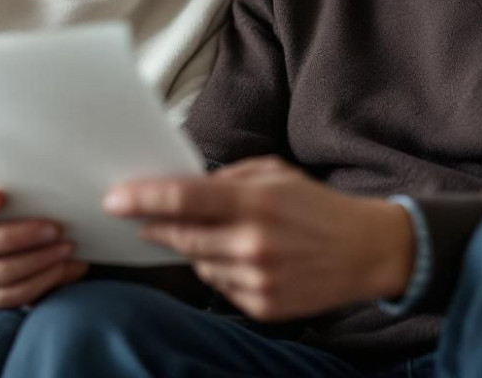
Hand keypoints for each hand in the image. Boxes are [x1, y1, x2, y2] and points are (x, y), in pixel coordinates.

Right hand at [0, 187, 88, 307]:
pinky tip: (59, 267)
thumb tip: (60, 189)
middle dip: (17, 237)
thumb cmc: (26, 211)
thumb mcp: (22, 199)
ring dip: (36, 260)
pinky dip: (39, 281)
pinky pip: (11, 294)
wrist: (37, 244)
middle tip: (53, 228)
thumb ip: (27, 193)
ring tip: (65, 248)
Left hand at [103, 157, 413, 320]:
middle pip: (181, 236)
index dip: (143, 199)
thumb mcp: (275, 174)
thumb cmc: (316, 206)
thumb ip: (228, 178)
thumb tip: (182, 183)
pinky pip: (220, 287)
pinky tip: (243, 259)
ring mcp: (258, 279)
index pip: (184, 199)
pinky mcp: (264, 306)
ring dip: (194, 249)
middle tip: (140, 219)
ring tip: (221, 235)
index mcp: (256, 202)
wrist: (368, 251)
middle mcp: (253, 243)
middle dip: (154, 226)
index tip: (113, 200)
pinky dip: (221, 271)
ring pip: (198, 264)